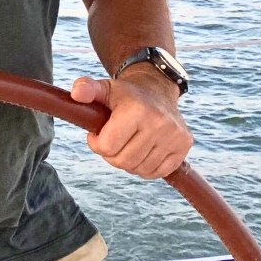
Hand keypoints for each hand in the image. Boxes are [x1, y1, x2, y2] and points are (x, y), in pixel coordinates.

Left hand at [70, 68, 192, 178]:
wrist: (156, 90)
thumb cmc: (124, 94)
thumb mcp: (103, 88)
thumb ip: (86, 89)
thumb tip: (76, 94)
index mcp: (136, 110)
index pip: (107, 146)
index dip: (96, 143)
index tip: (98, 133)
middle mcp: (159, 123)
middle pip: (122, 161)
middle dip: (111, 154)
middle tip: (112, 139)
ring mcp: (174, 136)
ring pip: (139, 170)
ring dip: (127, 161)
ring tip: (127, 143)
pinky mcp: (184, 145)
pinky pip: (156, 173)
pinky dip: (144, 167)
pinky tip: (141, 150)